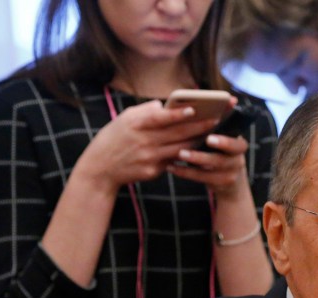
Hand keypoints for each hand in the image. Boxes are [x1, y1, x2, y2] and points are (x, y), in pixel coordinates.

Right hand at [73, 100, 223, 191]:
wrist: (101, 168)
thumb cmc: (115, 137)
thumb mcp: (125, 118)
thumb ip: (146, 111)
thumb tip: (166, 105)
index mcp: (136, 125)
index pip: (160, 118)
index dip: (178, 114)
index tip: (194, 108)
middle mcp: (143, 142)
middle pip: (176, 134)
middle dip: (198, 126)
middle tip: (216, 119)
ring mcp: (149, 158)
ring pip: (180, 149)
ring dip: (197, 141)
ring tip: (212, 133)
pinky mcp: (152, 172)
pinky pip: (173, 162)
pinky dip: (186, 155)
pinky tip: (200, 150)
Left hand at [165, 131, 251, 196]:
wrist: (229, 181)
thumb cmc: (218, 151)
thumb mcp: (221, 138)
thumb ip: (213, 125)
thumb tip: (192, 105)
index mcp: (238, 144)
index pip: (235, 141)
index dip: (225, 140)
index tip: (210, 135)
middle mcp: (238, 159)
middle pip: (224, 156)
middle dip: (209, 151)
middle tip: (195, 144)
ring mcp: (230, 174)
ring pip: (212, 168)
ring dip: (195, 160)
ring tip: (179, 154)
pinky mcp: (221, 184)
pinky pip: (201, 179)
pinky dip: (185, 172)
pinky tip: (171, 167)